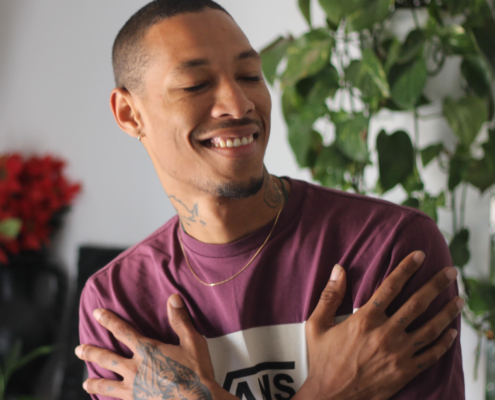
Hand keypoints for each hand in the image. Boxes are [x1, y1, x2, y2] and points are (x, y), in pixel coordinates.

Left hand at [75, 294, 236, 399]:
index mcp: (147, 351)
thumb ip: (180, 320)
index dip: (109, 321)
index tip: (97, 313)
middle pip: (107, 358)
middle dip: (91, 352)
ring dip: (94, 382)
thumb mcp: (192, 341)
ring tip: (85, 382)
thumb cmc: (196, 372)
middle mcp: (136, 369)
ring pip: (107, 384)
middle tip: (79, 349)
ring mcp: (135, 389)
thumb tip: (173, 298)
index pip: (123, 331)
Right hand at [296, 251, 462, 399]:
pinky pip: (431, 354)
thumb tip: (338, 269)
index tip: (420, 256)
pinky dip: (444, 342)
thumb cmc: (323, 360)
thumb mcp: (317, 325)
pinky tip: (452, 332)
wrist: (333, 397)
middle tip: (450, 272)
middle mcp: (385, 334)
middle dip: (436, 285)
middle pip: (417, 304)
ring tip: (459, 300)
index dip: (406, 268)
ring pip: (430, 328)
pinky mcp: (406, 372)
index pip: (390, 287)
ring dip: (447, 312)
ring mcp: (398, 354)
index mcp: (364, 320)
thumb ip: (329, 296)